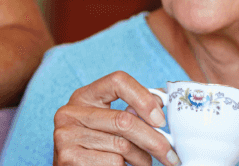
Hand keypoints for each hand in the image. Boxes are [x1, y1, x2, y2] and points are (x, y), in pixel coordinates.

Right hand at [53, 71, 179, 165]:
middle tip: (172, 155)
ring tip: (141, 162)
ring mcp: (67, 135)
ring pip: (122, 146)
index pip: (118, 81)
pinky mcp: (69, 157)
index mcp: (84, 96)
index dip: (144, 98)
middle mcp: (70, 112)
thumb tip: (162, 101)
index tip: (160, 120)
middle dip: (154, 140)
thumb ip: (131, 110)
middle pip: (124, 120)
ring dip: (141, 160)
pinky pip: (113, 163)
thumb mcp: (108, 122)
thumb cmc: (95, 146)